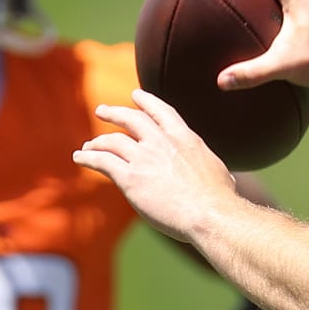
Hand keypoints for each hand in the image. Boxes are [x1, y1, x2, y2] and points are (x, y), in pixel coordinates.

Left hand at [74, 90, 239, 242]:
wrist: (210, 213)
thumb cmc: (220, 200)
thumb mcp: (219, 173)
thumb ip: (212, 170)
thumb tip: (229, 180)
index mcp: (185, 138)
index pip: (161, 111)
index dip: (146, 102)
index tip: (135, 96)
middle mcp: (162, 142)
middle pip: (131, 119)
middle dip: (115, 113)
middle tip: (102, 110)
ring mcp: (144, 158)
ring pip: (112, 141)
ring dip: (97, 142)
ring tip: (88, 146)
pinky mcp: (129, 178)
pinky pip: (101, 161)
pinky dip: (88, 157)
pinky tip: (80, 158)